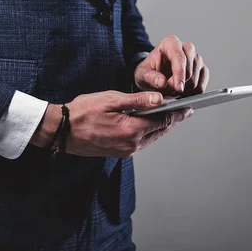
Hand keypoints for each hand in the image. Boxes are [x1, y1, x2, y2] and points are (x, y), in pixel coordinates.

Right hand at [30, 90, 192, 157]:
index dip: (178, 112)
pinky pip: (141, 141)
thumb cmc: (83, 112)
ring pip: (151, 137)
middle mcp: (132, 144)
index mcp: (132, 130)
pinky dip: (148, 131)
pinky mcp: (120, 152)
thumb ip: (138, 100)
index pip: (163, 120)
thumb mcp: (111, 100)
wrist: (61, 131)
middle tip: (185, 109)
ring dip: (161, 126)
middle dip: (173, 119)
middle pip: (160, 130)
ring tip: (170, 114)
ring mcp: (126, 150)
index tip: (189, 107)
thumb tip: (160, 98)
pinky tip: (149, 123)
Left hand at [134, 35, 208, 96]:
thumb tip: (162, 82)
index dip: (179, 74)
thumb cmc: (148, 72)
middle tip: (167, 91)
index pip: (179, 58)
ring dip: (183, 91)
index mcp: (171, 43)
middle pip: (190, 70)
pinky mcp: (202, 70)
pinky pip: (201, 87)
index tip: (177, 88)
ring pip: (196, 80)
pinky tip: (181, 93)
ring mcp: (196, 59)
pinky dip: (191, 94)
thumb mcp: (142, 75)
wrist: (154, 77)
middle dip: (179, 85)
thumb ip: (150, 78)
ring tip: (171, 91)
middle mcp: (186, 48)